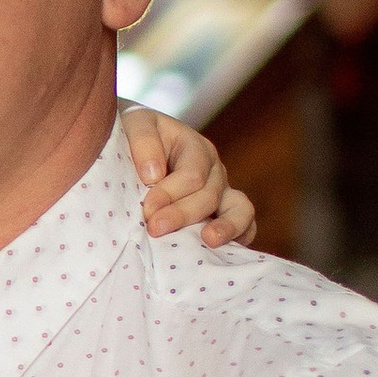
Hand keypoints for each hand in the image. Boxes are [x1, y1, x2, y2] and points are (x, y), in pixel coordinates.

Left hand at [124, 107, 255, 249]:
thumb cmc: (132, 137)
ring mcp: (222, 194)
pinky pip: (245, 227)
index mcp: (195, 147)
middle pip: (210, 195)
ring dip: (227, 227)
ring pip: (240, 209)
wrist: (131, 148)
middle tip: (155, 229)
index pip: (192, 175)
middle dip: (183, 214)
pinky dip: (239, 238)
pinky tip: (220, 251)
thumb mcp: (135, 125)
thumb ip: (144, 142)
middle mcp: (214, 171)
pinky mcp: (223, 215)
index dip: (170, 194)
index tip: (147, 209)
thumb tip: (154, 175)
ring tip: (209, 240)